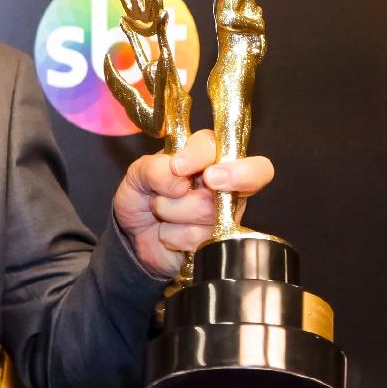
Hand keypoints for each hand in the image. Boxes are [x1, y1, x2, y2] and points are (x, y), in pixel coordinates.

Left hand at [111, 128, 274, 280]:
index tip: (178, 167)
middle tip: (210, 180)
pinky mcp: (221, 241)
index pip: (218, 145)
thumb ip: (154, 168)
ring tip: (162, 212)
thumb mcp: (137, 174)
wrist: (135, 237)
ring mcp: (227, 213)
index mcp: (206, 157)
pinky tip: (169, 233)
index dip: (201, 155)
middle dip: (235, 175)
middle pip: (250, 175)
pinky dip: (173, 236)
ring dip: (171, 212)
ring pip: (210, 210)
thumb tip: (180, 182)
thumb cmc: (143, 198)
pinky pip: (200, 238)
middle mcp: (225, 182)